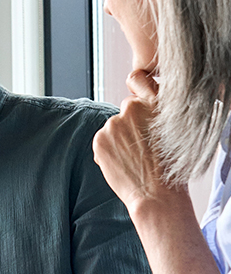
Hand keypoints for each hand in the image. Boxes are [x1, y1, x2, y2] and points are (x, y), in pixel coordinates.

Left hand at [92, 69, 180, 211]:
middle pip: (125, 109)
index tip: (137, 98)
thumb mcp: (173, 130)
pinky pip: (102, 140)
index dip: (137, 87)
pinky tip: (122, 163)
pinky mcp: (100, 138)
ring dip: (118, 139)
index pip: (138, 79)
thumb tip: (140, 103)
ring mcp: (114, 123)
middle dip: (129, 123)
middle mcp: (133, 108)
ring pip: (113, 127)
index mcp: (156, 102)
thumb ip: (155, 112)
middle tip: (142, 145)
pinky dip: (108, 150)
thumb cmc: (169, 166)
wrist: (156, 194)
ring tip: (134, 158)